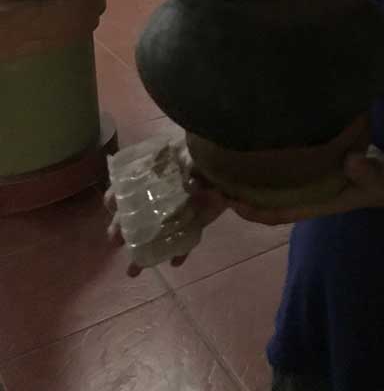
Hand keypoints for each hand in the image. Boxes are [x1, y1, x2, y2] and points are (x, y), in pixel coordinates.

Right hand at [105, 153, 229, 276]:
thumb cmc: (203, 152)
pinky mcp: (196, 220)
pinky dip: (180, 251)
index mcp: (154, 173)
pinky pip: (185, 239)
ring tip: (133, 270)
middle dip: (123, 230)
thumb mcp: (186, 151)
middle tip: (116, 240)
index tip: (112, 206)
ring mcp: (178, 209)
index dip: (116, 197)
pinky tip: (175, 262)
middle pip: (137, 215)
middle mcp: (162, 193)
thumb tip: (177, 187)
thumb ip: (178, 165)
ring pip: (156, 233)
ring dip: (144, 252)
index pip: (127, 186)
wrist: (233, 161)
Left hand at [226, 143, 383, 225]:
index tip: (227, 199)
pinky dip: (255, 167)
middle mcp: (300, 197)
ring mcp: (299, 186)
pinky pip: (272, 175)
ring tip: (215, 163)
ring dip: (240, 181)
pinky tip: (243, 149)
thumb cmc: (379, 181)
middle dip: (235, 196)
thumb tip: (351, 162)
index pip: (274, 213)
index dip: (250, 210)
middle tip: (208, 179)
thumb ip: (366, 170)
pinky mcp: (302, 172)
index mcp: (312, 204)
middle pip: (260, 202)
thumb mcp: (376, 175)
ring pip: (263, 189)